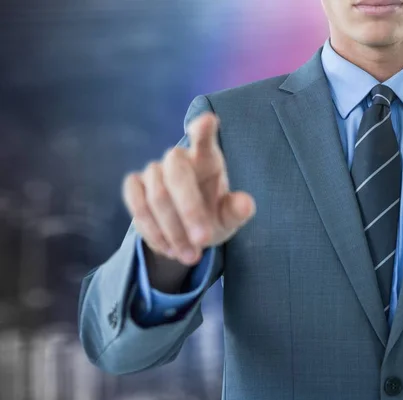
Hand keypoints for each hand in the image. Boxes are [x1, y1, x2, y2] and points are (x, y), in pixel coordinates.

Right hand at [122, 112, 255, 265]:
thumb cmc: (213, 215)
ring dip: (173, 231)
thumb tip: (247, 204)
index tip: (208, 121)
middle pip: (177, 175)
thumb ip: (237, 210)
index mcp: (207, 158)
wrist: (186, 231)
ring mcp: (154, 171)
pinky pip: (138, 207)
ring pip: (156, 197)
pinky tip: (169, 250)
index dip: (203, 129)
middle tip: (204, 242)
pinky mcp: (135, 186)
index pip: (204, 137)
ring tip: (190, 256)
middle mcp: (178, 159)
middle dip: (190, 211)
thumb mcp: (230, 218)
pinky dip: (153, 232)